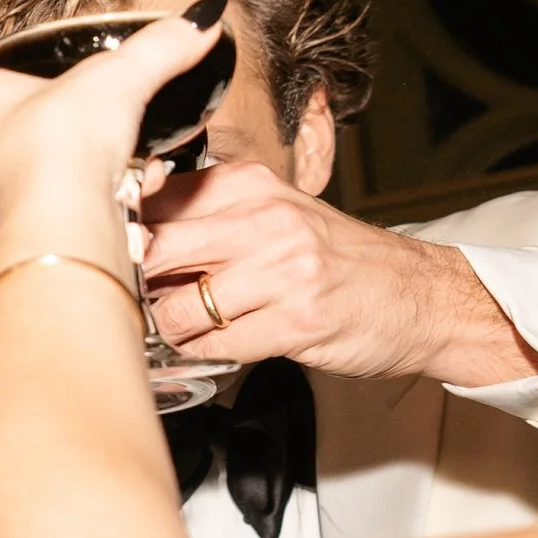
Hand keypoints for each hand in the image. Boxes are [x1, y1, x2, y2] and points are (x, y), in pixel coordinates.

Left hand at [0, 14, 215, 250]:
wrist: (62, 230)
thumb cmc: (61, 147)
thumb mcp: (120, 79)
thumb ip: (160, 49)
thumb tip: (199, 20)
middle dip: (22, 135)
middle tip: (64, 126)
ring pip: (12, 189)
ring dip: (52, 180)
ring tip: (105, 170)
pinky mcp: (15, 250)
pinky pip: (41, 228)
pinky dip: (72, 218)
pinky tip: (114, 209)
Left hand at [139, 161, 537, 384]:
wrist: (419, 296)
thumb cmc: (335, 259)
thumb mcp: (272, 215)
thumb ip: (207, 219)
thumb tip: (126, 240)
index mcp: (248, 184)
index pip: (152, 201)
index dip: (124, 238)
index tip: (118, 256)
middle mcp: (264, 218)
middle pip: (154, 251)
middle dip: (138, 285)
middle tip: (142, 301)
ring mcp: (283, 270)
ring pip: (177, 308)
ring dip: (171, 329)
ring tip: (189, 328)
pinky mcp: (297, 320)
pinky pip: (216, 345)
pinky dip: (206, 353)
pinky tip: (221, 345)